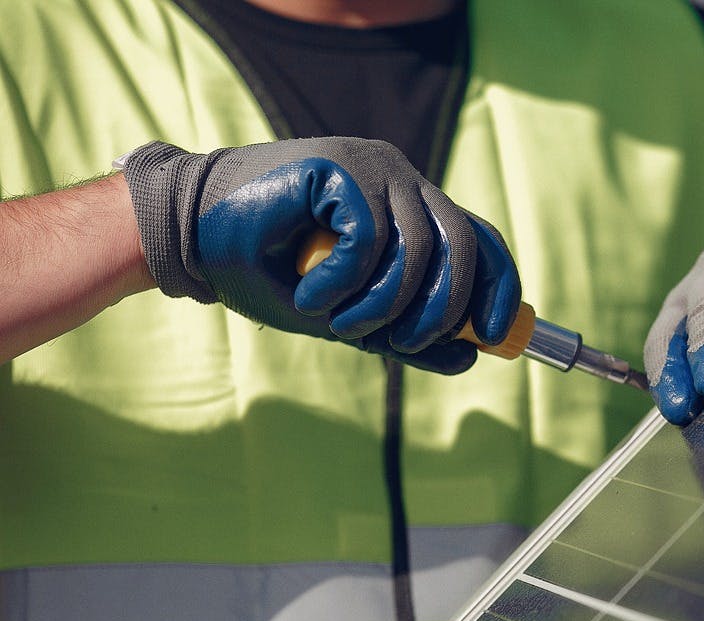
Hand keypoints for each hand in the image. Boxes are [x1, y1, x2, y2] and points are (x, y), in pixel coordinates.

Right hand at [122, 137, 519, 372]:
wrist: (190, 238)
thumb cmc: (268, 273)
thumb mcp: (348, 315)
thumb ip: (406, 334)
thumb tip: (470, 357)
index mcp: (411, 207)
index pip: (480, 241)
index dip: (499, 288)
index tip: (497, 338)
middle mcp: (401, 180)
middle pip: (463, 246)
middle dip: (442, 309)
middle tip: (399, 343)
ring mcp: (373, 167)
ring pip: (418, 249)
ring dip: (382, 306)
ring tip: (339, 324)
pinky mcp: (340, 165)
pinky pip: (371, 239)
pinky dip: (345, 283)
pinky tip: (311, 295)